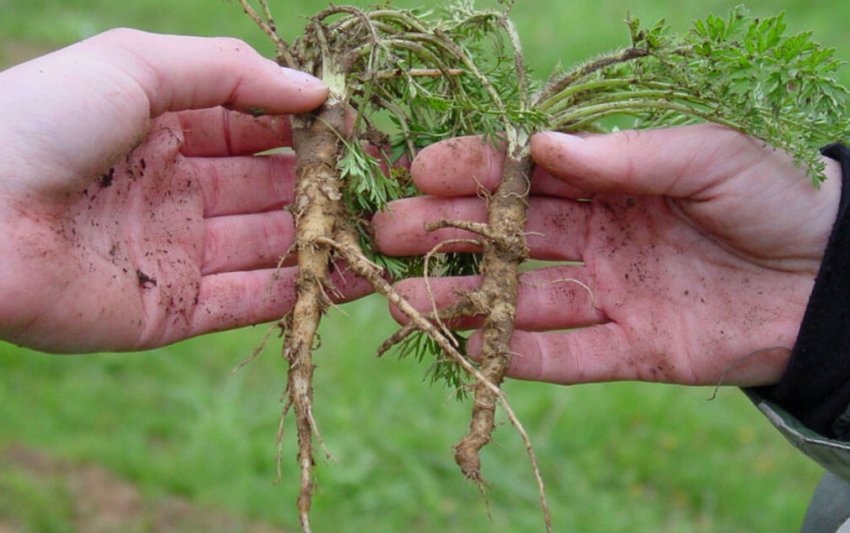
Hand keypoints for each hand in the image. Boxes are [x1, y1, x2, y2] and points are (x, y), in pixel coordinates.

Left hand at [0, 29, 370, 352]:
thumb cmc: (40, 120)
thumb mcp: (136, 66)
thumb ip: (230, 72)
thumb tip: (316, 90)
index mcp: (164, 132)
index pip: (255, 130)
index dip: (306, 130)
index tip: (361, 132)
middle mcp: (176, 192)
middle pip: (268, 191)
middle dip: (322, 188)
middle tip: (382, 189)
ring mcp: (175, 253)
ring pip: (268, 248)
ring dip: (321, 242)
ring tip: (380, 236)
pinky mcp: (170, 311)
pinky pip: (247, 301)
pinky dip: (297, 293)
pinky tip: (347, 280)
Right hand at [373, 125, 841, 386]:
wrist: (834, 278)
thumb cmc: (776, 194)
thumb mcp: (707, 156)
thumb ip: (624, 157)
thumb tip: (538, 148)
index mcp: (610, 182)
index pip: (524, 174)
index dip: (472, 170)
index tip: (418, 168)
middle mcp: (598, 237)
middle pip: (508, 236)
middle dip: (446, 233)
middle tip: (386, 232)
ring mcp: (611, 293)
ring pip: (525, 299)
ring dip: (467, 301)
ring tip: (405, 299)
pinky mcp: (634, 348)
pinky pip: (571, 356)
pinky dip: (524, 357)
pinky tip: (476, 353)